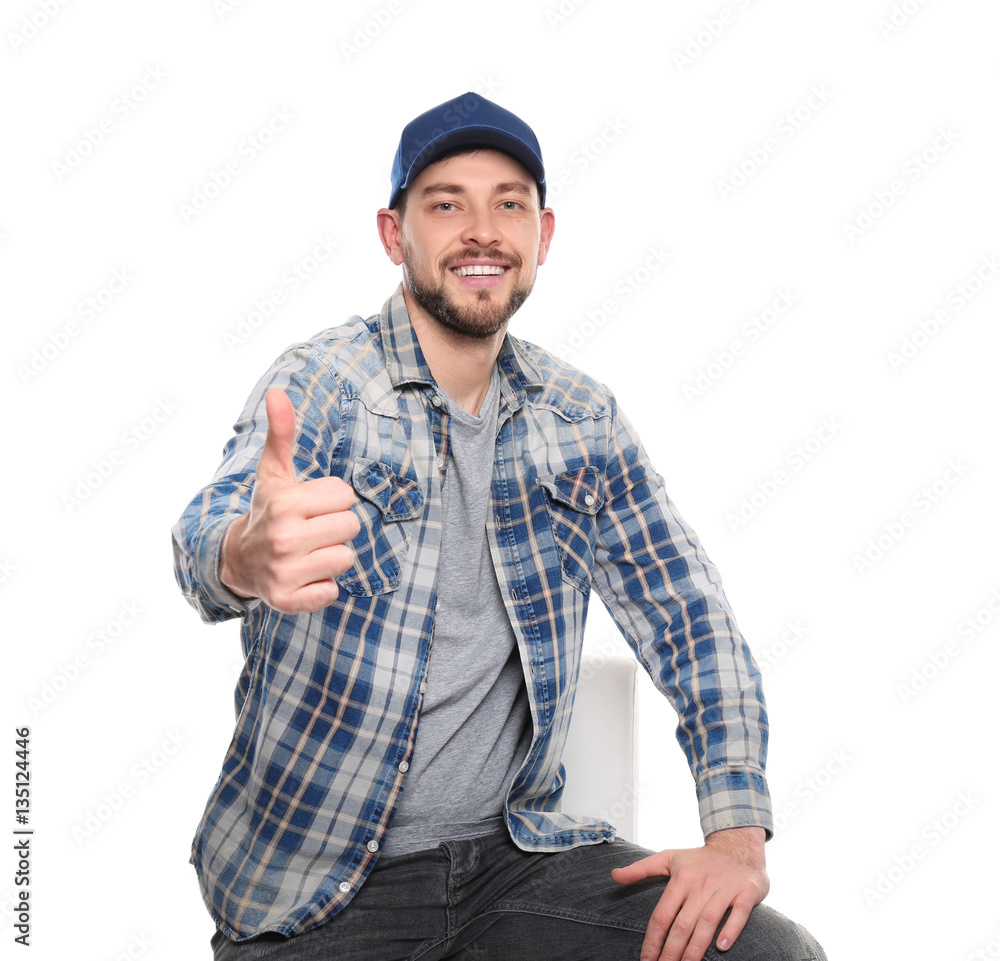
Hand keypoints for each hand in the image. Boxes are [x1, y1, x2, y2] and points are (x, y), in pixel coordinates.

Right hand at [219, 389, 360, 612]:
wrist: (239, 560)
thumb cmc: (268, 510)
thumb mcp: (274, 472)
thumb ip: (281, 433)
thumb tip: (277, 392)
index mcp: (284, 504)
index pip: (344, 495)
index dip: (331, 499)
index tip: (309, 506)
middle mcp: (283, 539)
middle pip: (351, 526)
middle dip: (335, 526)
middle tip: (310, 529)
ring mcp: (286, 572)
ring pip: (346, 558)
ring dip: (331, 556)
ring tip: (307, 552)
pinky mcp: (290, 601)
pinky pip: (333, 591)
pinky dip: (322, 586)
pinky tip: (303, 576)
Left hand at [611, 826, 767, 960]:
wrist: (737, 845)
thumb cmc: (699, 859)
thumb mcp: (668, 858)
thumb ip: (641, 869)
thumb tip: (614, 876)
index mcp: (680, 879)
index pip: (662, 914)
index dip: (653, 940)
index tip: (646, 960)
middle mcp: (700, 885)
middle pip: (682, 924)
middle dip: (671, 951)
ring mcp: (724, 889)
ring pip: (707, 922)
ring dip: (696, 947)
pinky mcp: (746, 892)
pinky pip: (738, 914)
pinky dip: (730, 930)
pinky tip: (722, 947)